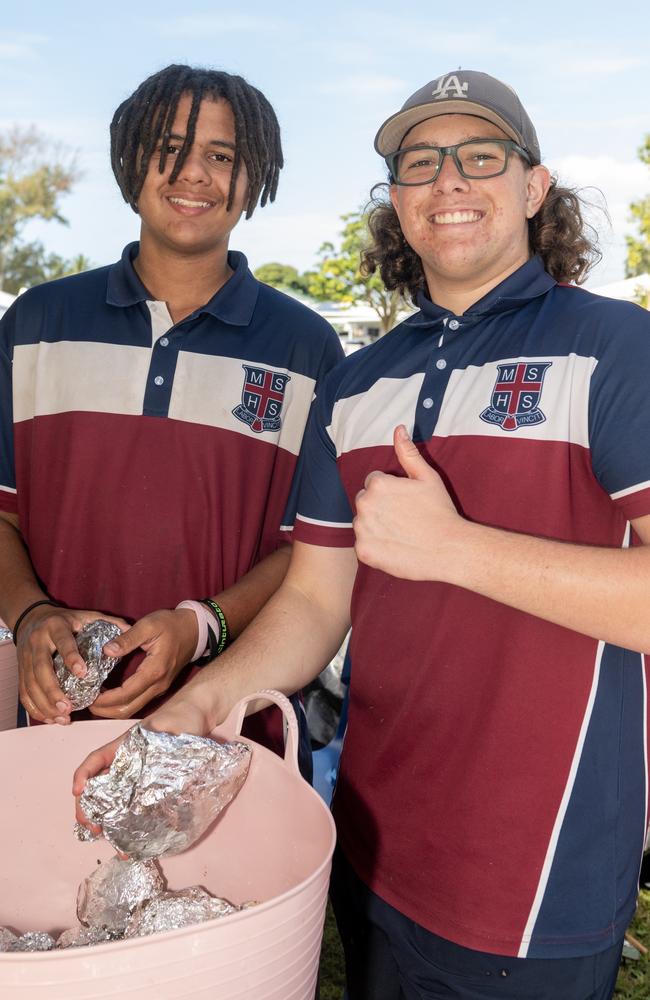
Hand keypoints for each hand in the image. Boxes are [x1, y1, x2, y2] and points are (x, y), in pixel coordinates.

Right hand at [17, 605, 127, 724]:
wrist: (32, 618)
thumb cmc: (66, 620)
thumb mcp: (85, 616)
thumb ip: (108, 622)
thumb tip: (129, 630)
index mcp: (56, 626)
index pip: (63, 642)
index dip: (71, 657)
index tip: (83, 673)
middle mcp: (38, 641)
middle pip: (41, 668)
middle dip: (53, 690)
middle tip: (68, 707)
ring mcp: (26, 656)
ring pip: (30, 683)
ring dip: (45, 703)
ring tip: (62, 716)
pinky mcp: (21, 669)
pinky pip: (24, 692)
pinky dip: (35, 707)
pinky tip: (49, 718)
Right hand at [72, 698, 212, 831]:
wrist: (196, 719)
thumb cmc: (180, 720)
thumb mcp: (170, 727)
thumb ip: (165, 743)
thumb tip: (165, 774)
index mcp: (124, 747)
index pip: (96, 759)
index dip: (83, 775)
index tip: (77, 791)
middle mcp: (125, 764)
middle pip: (98, 785)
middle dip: (88, 807)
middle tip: (93, 827)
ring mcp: (136, 778)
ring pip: (111, 799)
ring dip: (104, 819)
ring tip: (105, 837)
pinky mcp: (150, 789)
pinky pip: (132, 806)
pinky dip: (125, 823)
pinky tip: (126, 838)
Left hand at [89, 608, 197, 719]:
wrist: (194, 629)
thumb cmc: (171, 624)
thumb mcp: (148, 625)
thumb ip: (127, 638)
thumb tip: (106, 651)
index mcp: (154, 670)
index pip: (125, 694)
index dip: (105, 699)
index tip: (88, 696)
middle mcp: (158, 685)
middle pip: (128, 709)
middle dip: (105, 710)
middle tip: (86, 702)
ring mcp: (160, 688)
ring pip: (133, 709)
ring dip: (113, 709)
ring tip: (94, 700)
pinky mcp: (159, 687)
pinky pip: (138, 702)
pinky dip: (122, 703)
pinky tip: (110, 695)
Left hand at [353, 424, 463, 580]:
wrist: (448, 549)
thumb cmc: (440, 511)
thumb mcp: (427, 477)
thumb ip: (408, 453)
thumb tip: (398, 429)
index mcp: (377, 484)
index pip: (374, 483)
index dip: (391, 493)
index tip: (406, 503)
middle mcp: (365, 504)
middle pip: (365, 502)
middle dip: (379, 508)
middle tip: (404, 519)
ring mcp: (362, 529)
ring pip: (362, 523)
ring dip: (375, 527)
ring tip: (400, 534)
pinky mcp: (363, 550)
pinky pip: (363, 545)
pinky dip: (375, 547)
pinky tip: (395, 547)